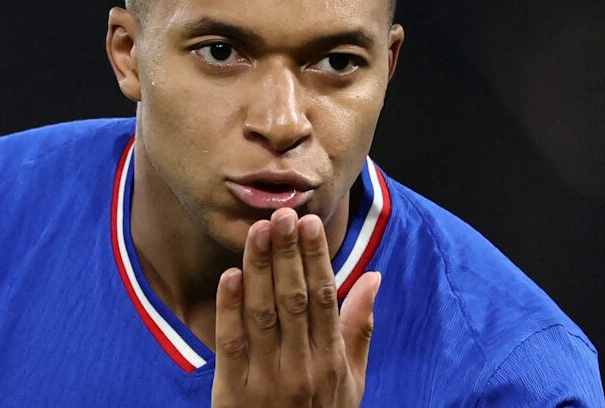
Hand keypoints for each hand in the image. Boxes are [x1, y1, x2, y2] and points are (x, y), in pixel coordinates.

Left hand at [212, 208, 380, 407]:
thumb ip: (360, 328)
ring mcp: (268, 379)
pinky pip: (232, 343)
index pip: (324, 298)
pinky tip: (231, 276)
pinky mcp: (234, 393)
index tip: (309, 223)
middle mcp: (303, 367)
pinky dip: (230, 308)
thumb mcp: (352, 381)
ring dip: (260, 269)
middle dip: (288, 254)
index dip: (316, 258)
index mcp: (332, 360)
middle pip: (294, 299)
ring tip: (258, 231)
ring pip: (263, 314)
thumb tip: (374, 277)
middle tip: (282, 214)